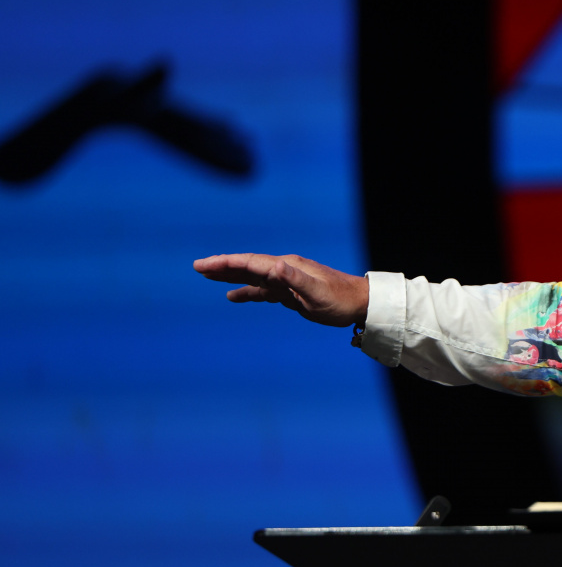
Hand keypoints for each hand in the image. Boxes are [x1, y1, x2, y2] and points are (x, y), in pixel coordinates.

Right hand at [193, 253, 368, 327]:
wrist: (359, 304)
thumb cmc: (339, 300)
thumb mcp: (317, 293)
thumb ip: (295, 280)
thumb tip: (274, 266)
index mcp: (288, 267)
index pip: (251, 263)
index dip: (227, 263)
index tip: (205, 265)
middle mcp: (284, 270)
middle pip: (247, 266)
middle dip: (222, 265)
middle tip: (197, 266)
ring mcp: (286, 280)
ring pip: (252, 276)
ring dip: (230, 276)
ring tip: (207, 276)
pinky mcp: (290, 292)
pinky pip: (262, 290)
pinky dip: (245, 291)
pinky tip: (231, 296)